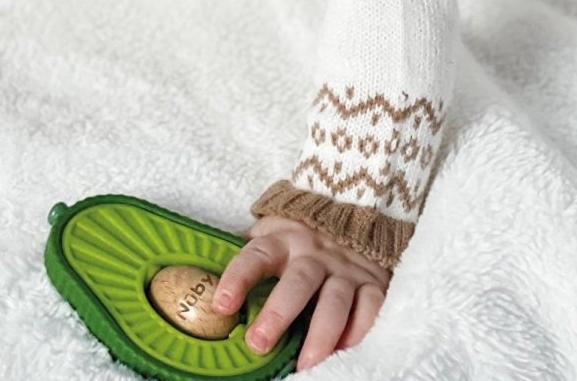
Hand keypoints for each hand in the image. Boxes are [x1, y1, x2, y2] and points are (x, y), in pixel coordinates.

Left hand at [214, 215, 388, 370]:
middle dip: (278, 314)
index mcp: (282, 240)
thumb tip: (204, 276)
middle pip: (297, 282)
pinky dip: (359, 329)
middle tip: (258, 343)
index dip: (238, 277)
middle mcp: (313, 253)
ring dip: (320, 334)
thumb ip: (248, 254)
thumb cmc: (299, 236)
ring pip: (335, 299)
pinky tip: (344, 349)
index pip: (257, 255)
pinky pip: (370, 306)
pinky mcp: (373, 282)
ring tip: (304, 363)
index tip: (222, 304)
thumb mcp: (271, 234)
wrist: (352, 212)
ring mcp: (345, 268)